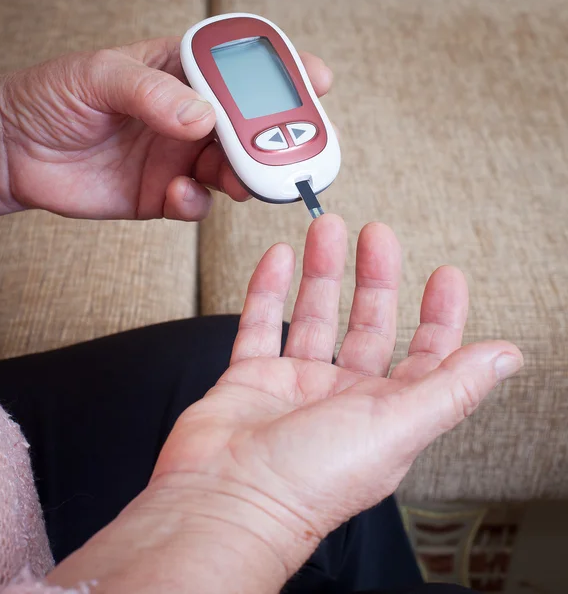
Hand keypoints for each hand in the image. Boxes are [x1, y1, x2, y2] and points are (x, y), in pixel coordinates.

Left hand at [0, 38, 331, 221]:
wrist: (16, 151)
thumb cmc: (53, 96)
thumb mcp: (99, 76)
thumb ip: (152, 93)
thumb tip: (202, 119)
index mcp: (180, 73)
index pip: (241, 70)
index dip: (284, 73)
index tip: (318, 80)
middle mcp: (188, 116)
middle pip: (250, 127)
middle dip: (278, 138)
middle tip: (297, 150)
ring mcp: (180, 157)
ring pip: (232, 169)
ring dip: (245, 176)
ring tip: (245, 180)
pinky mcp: (164, 194)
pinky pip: (197, 203)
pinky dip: (196, 203)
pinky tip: (177, 195)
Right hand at [49, 217, 521, 593]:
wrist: (223, 500)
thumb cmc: (308, 480)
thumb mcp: (395, 428)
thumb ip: (451, 389)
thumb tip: (506, 357)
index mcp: (384, 414)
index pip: (425, 357)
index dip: (441, 317)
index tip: (444, 276)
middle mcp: (341, 399)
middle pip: (366, 325)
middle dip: (374, 277)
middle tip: (376, 235)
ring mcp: (294, 386)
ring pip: (312, 315)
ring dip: (321, 272)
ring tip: (326, 229)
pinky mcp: (250, 378)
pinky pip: (261, 324)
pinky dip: (269, 290)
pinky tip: (278, 259)